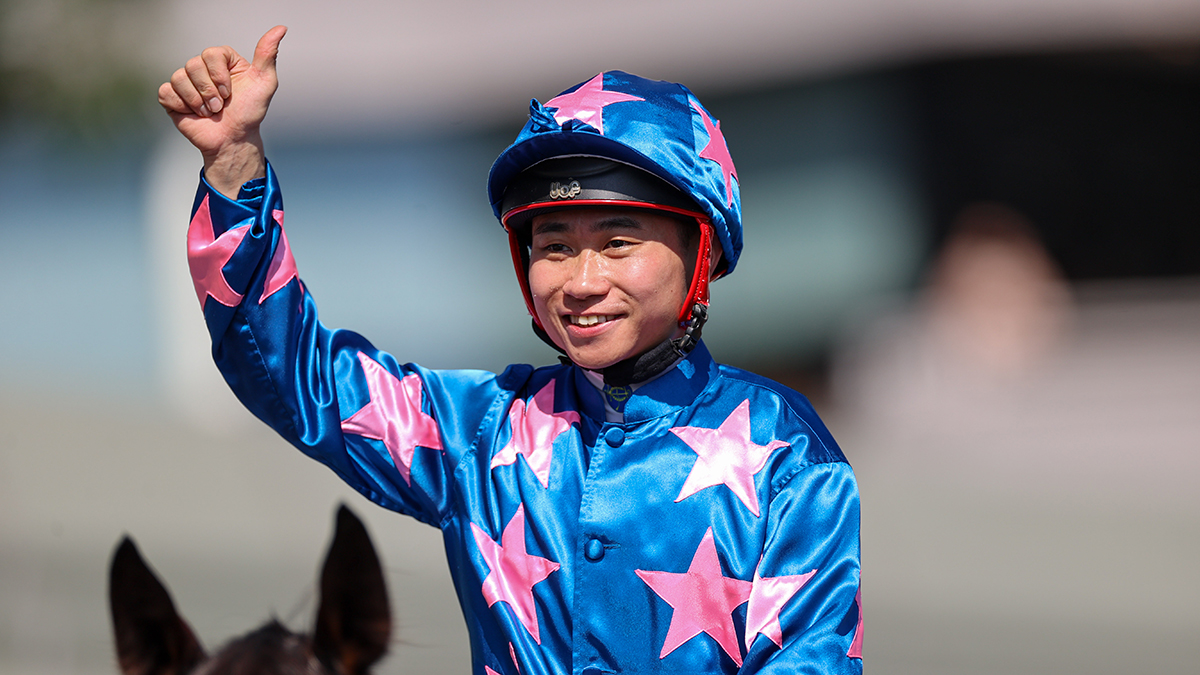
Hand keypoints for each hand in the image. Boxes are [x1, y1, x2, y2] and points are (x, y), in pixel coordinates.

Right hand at [159, 26, 286, 196]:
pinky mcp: (172, 97)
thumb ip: (268, 54)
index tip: (230, 92)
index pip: (211, 53)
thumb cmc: (249, 112)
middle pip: (193, 64)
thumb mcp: (265, 82)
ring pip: (179, 78)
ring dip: (197, 101)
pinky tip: (193, 113)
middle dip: (209, 91)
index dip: (219, 75)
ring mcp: (186, 82)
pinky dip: (182, 105)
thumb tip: (280, 29)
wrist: (234, 139)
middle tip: (220, 106)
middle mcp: (202, 68)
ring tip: (210, 112)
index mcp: (222, 61)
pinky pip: (166, 92)